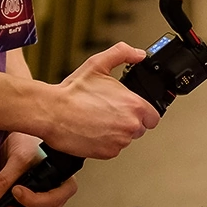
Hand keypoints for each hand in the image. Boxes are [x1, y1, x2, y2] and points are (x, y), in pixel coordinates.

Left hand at [0, 133, 78, 206]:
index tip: (16, 191)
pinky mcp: (32, 203)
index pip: (55, 197)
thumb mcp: (17, 158)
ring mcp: (45, 198)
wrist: (21, 138)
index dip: (36, 200)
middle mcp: (56, 190)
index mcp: (62, 177)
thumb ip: (4, 179)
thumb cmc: (29, 141)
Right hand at [44, 43, 159, 158]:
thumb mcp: (98, 63)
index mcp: (134, 105)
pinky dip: (105, 142)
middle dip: (128, 121)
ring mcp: (119, 142)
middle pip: (140, 128)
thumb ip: (122, 53)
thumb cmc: (73, 92)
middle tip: (110, 111)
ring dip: (116, 131)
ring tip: (98, 119)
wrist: (52, 113)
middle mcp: (130, 126)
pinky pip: (112, 149)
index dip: (143, 111)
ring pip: (125, 138)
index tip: (132, 108)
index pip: (153, 116)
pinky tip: (93, 129)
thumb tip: (138, 54)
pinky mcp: (106, 153)